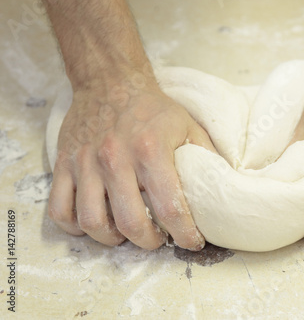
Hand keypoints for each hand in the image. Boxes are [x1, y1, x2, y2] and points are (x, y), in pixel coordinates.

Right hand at [48, 78, 214, 249]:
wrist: (110, 81)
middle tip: (158, 239)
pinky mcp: (64, 164)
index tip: (191, 242)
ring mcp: (86, 163)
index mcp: (151, 151)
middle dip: (149, 242)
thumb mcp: (188, 126)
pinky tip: (94, 222)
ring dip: (112, 239)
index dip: (184, 234)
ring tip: (126, 234)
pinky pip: (59, 210)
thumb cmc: (152, 108)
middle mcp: (115, 159)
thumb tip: (223, 187)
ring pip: (91, 222)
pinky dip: (75, 226)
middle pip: (130, 223)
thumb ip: (206, 156)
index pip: (170, 208)